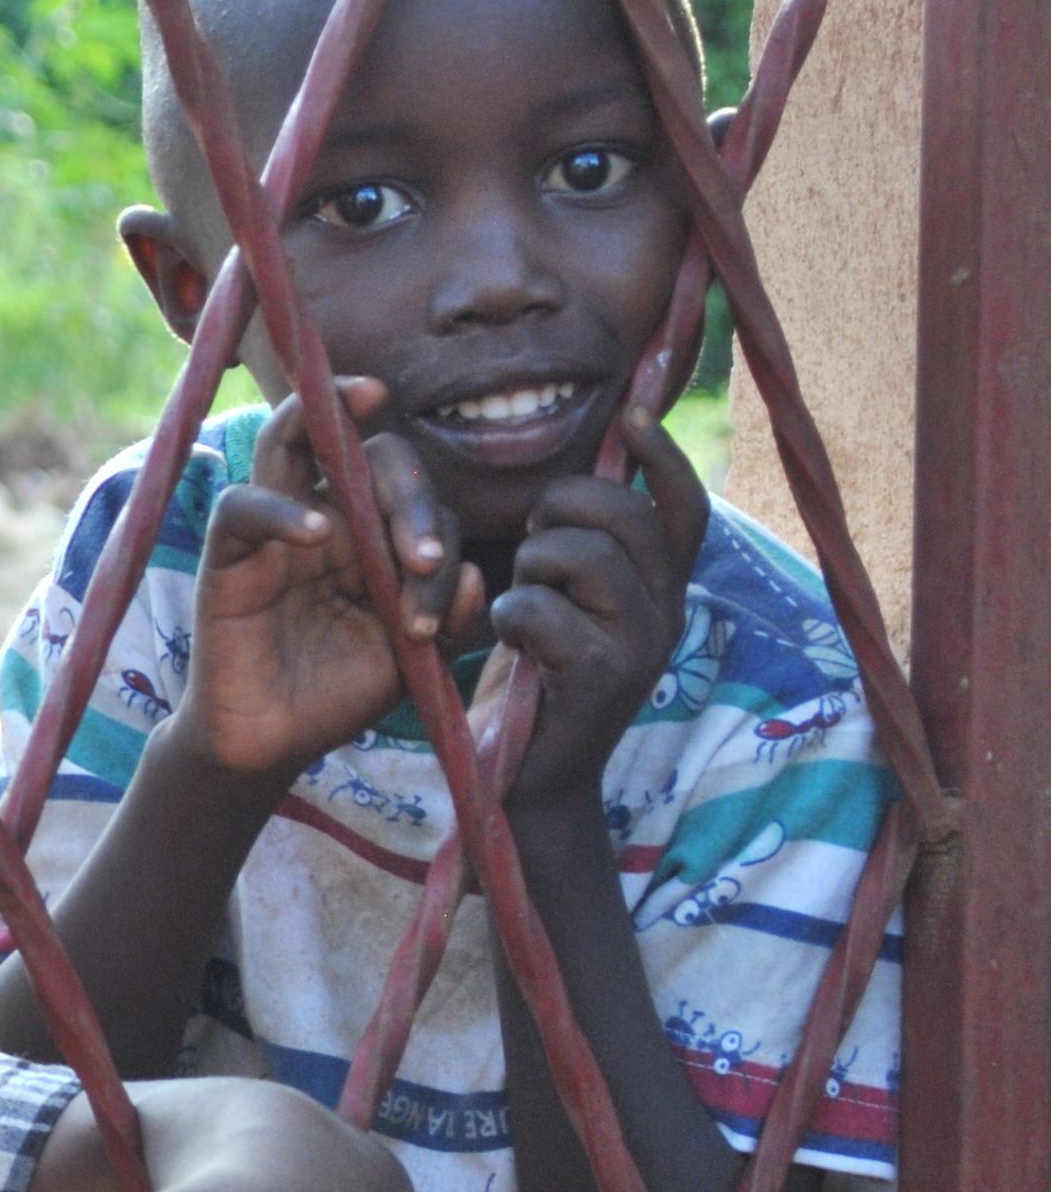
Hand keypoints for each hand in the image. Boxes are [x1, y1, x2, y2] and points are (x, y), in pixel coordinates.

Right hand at [170, 383, 477, 785]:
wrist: (273, 745)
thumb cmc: (338, 693)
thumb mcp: (412, 657)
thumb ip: (450, 616)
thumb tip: (475, 576)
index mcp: (373, 536)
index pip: (413, 496)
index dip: (433, 533)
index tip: (437, 603)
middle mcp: (326, 517)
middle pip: (367, 453)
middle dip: (407, 493)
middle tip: (421, 560)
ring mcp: (275, 530)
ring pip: (291, 439)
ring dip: (330, 419)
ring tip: (366, 406)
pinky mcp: (228, 556)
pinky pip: (242, 506)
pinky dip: (279, 509)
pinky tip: (315, 533)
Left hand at [490, 407, 706, 813]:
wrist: (528, 781)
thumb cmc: (538, 680)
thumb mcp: (570, 603)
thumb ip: (588, 548)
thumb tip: (601, 463)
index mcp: (663, 590)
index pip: (684, 506)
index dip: (664, 454)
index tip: (634, 411)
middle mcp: (668, 613)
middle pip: (623, 515)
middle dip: (560, 510)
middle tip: (532, 548)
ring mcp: (640, 647)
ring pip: (578, 555)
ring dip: (529, 567)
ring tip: (521, 604)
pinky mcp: (601, 680)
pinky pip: (540, 609)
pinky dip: (506, 618)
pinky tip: (508, 645)